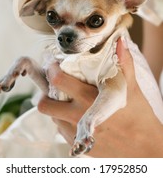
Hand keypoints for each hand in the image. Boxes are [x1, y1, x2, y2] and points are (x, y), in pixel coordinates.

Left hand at [38, 38, 162, 156]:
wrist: (145, 149)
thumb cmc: (139, 116)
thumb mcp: (131, 87)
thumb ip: (124, 62)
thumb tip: (120, 40)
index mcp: (90, 99)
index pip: (58, 81)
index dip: (51, 70)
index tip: (53, 64)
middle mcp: (79, 118)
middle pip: (45, 103)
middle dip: (45, 91)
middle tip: (54, 85)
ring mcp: (76, 135)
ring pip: (51, 117)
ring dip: (55, 105)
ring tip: (68, 99)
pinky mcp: (78, 147)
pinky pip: (61, 130)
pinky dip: (64, 120)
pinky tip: (78, 115)